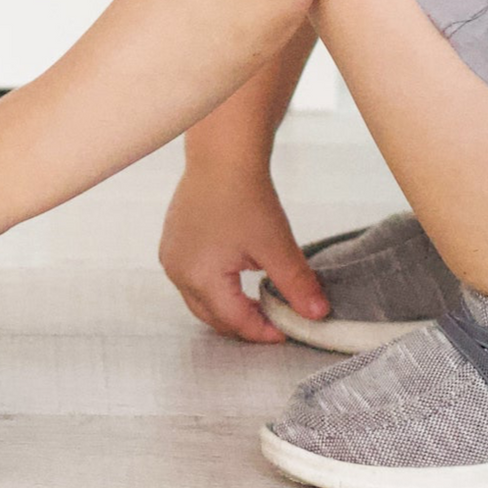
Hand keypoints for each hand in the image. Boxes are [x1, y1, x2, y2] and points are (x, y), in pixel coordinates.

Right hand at [158, 166, 328, 342]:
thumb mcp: (277, 246)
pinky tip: (236, 277)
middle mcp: (178, 272)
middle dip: (243, 324)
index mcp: (200, 277)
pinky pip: (191, 279)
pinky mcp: (171, 244)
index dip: (263, 331)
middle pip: (212, 317)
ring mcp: (170, 258)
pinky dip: (214, 288)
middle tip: (274, 320)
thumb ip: (296, 285)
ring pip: (200, 301)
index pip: (235, 321)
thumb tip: (317, 314)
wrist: (223, 156)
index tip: (287, 331)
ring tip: (258, 301)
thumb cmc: (246, 196)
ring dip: (227, 307)